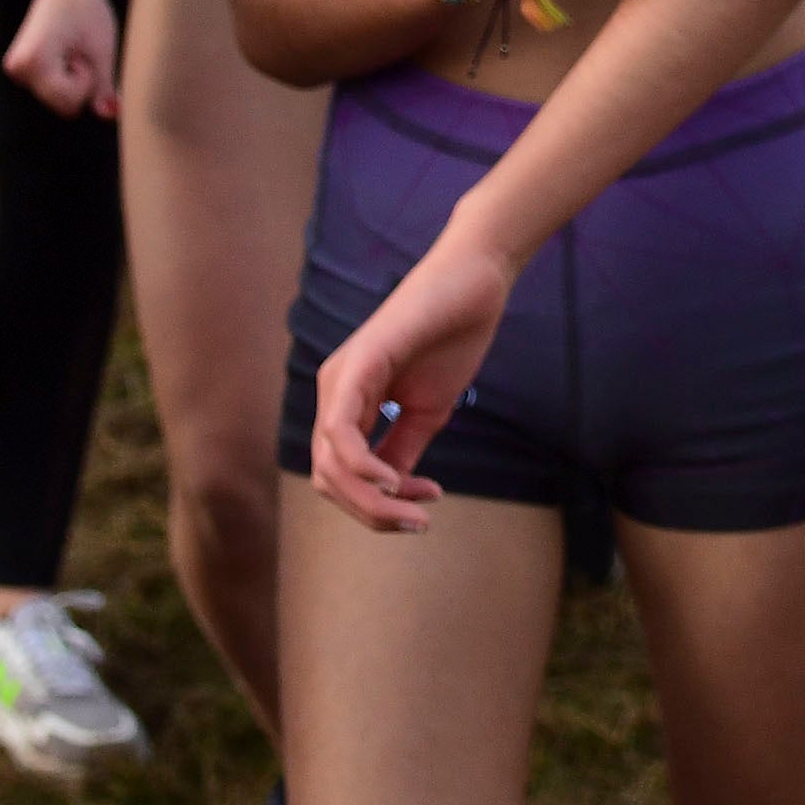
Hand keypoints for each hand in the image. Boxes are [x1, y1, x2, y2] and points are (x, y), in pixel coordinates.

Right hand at [4, 0, 121, 119]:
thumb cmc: (86, 11)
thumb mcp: (102, 50)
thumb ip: (103, 87)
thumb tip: (110, 115)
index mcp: (33, 61)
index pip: (69, 102)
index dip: (86, 82)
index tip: (82, 54)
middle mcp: (17, 69)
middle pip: (61, 104)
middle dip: (78, 83)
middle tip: (77, 51)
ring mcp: (16, 70)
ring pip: (56, 98)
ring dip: (71, 80)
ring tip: (70, 50)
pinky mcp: (20, 70)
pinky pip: (50, 89)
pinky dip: (63, 77)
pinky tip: (63, 55)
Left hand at [312, 223, 520, 531]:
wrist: (475, 282)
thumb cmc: (451, 337)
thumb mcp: (425, 411)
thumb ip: (399, 451)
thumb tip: (387, 497)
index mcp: (347, 403)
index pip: (341, 477)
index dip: (377, 507)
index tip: (425, 512)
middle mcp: (333, 392)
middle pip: (329, 480)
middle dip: (372, 513)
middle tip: (419, 522)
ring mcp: (340, 378)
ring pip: (330, 467)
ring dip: (371, 502)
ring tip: (414, 510)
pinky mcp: (358, 365)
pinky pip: (341, 434)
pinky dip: (363, 469)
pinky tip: (393, 482)